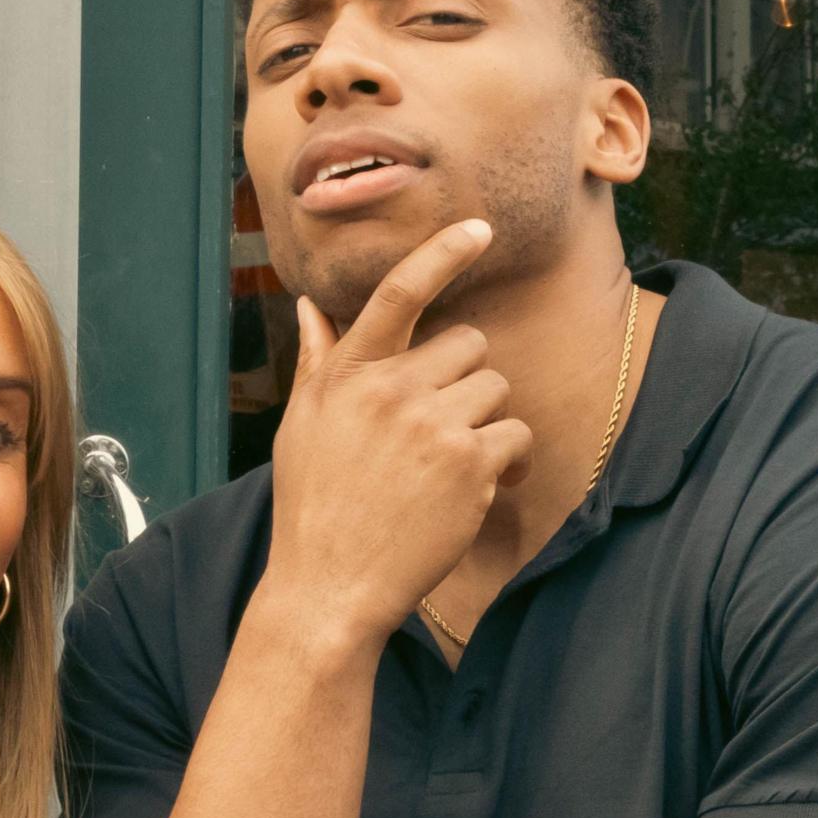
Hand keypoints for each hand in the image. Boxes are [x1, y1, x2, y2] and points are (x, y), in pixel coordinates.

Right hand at [260, 220, 534, 644]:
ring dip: (488, 423)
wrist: (329, 588)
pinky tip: (484, 489)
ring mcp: (433, 425)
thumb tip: (310, 308)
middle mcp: (390, 390)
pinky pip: (515, 434)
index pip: (399, 294)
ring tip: (459, 466)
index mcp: (348, 375)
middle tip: (444, 428)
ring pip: (495, 389)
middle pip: (468, 345)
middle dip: (467, 380)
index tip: (478, 229)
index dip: (442, 254)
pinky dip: (510, 461)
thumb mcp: (302, 428)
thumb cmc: (313, 509)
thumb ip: (318, 363)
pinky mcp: (470, 464)